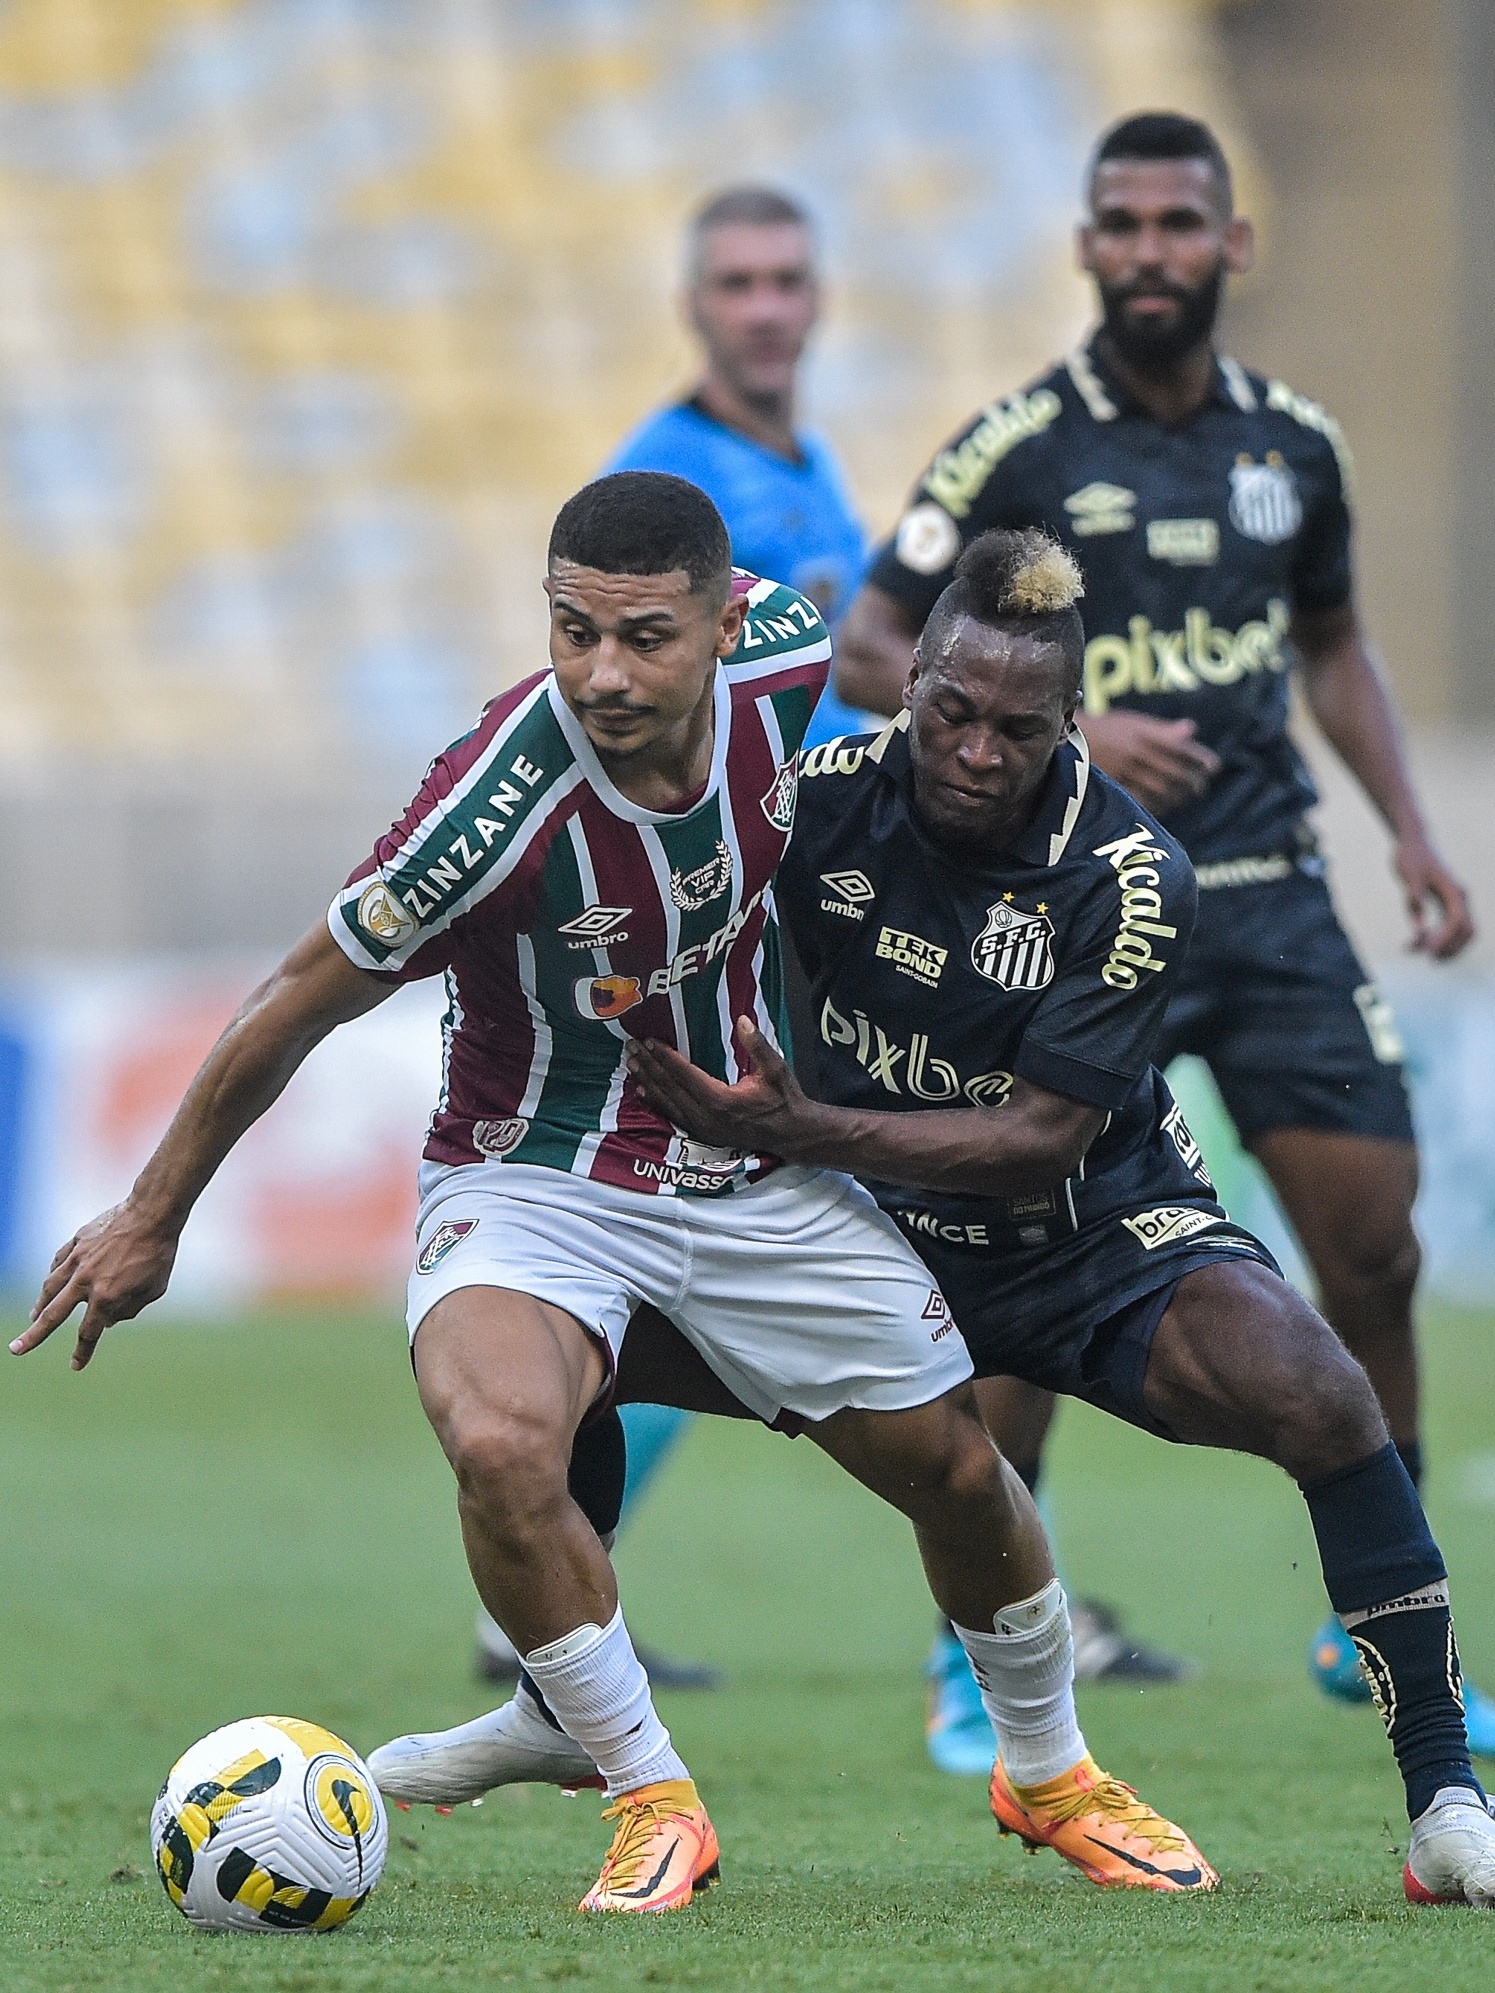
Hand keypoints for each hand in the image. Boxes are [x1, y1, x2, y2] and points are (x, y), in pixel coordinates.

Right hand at [11, 1202, 179, 1368]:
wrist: (152, 1213)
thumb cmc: (158, 1254)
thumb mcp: (153, 1289)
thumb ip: (129, 1309)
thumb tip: (108, 1321)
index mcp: (106, 1296)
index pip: (89, 1332)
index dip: (83, 1351)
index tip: (76, 1366)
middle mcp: (86, 1280)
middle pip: (53, 1314)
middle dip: (34, 1335)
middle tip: (17, 1349)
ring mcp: (79, 1259)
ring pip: (50, 1287)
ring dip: (40, 1305)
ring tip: (33, 1318)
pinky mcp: (78, 1241)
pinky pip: (58, 1262)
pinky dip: (53, 1275)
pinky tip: (50, 1283)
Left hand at [627, 1017, 819, 1158]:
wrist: (790, 1133)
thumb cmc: (784, 1099)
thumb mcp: (776, 1069)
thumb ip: (757, 1045)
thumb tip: (742, 1020)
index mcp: (722, 1100)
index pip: (685, 1074)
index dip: (665, 1057)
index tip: (649, 1041)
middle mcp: (707, 1117)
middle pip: (671, 1088)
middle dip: (650, 1066)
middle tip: (631, 1048)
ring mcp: (704, 1128)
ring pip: (668, 1103)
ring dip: (649, 1083)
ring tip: (631, 1065)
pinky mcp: (703, 1134)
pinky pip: (673, 1116)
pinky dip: (656, 1103)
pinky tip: (643, 1092)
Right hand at [1078, 711, 1220, 812]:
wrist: (1066, 739)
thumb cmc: (1104, 730)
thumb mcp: (1133, 723)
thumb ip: (1162, 730)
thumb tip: (1191, 729)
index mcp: (1145, 734)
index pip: (1182, 748)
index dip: (1201, 758)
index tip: (1214, 766)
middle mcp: (1137, 753)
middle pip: (1174, 771)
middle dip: (1192, 781)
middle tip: (1201, 787)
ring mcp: (1125, 771)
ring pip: (1161, 788)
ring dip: (1178, 795)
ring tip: (1185, 797)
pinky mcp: (1114, 786)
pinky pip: (1141, 800)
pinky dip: (1156, 805)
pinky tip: (1164, 807)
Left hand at [1394, 833, 1474, 959]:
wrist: (1413, 842)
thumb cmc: (1411, 858)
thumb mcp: (1409, 879)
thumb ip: (1414, 903)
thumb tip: (1420, 932)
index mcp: (1453, 891)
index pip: (1457, 923)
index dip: (1444, 940)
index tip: (1426, 951)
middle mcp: (1460, 897)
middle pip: (1467, 931)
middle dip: (1451, 948)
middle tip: (1428, 958)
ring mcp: (1456, 901)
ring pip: (1462, 931)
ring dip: (1447, 946)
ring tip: (1421, 953)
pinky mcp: (1447, 904)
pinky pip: (1452, 926)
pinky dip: (1441, 938)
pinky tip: (1420, 942)